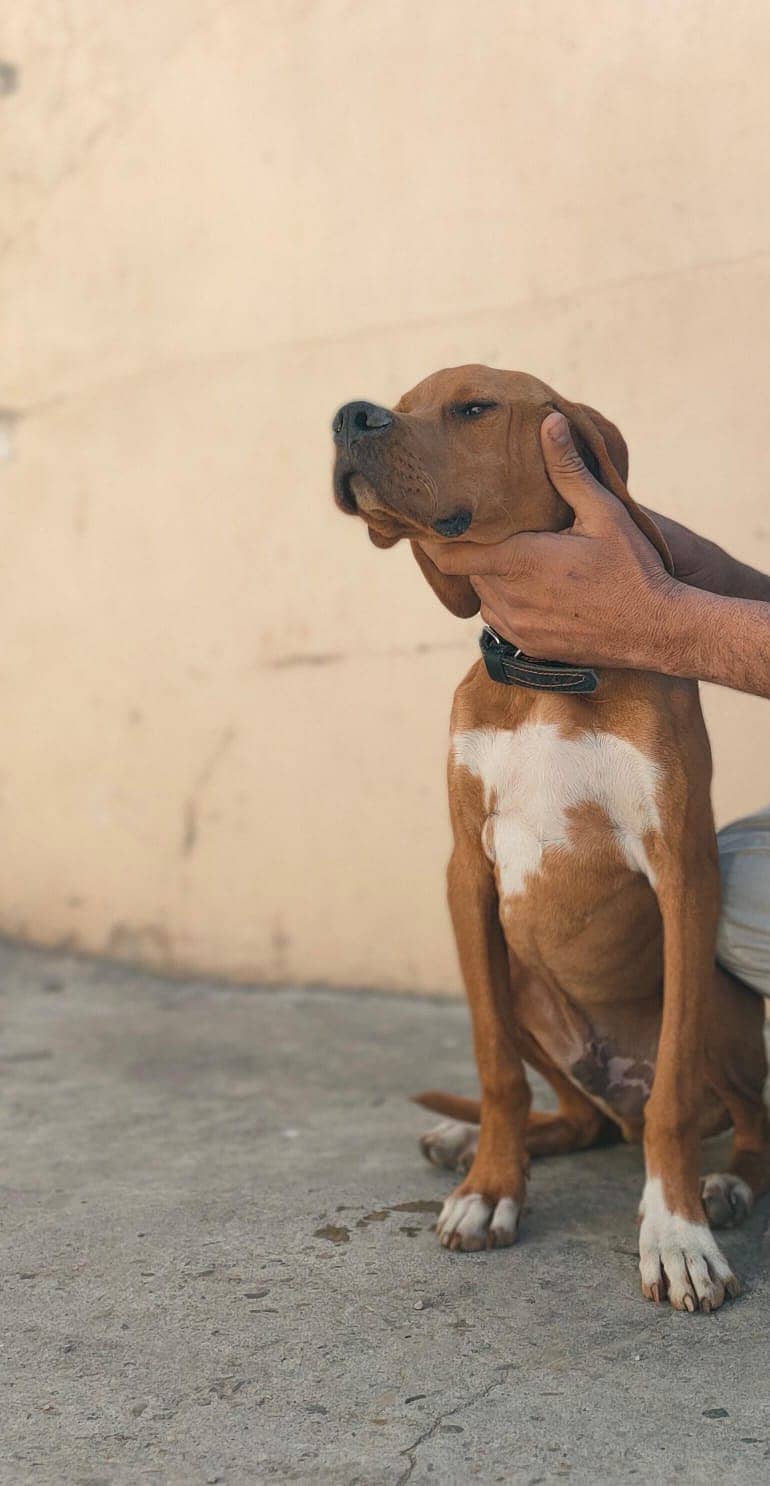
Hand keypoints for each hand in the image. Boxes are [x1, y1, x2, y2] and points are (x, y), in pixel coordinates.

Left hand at [419, 411, 682, 669]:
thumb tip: (550, 422)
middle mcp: (509, 599)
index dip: (436, 539)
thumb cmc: (633, 569)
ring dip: (491, 576)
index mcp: (518, 562)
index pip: (449, 555)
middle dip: (474, 549)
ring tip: (514, 554)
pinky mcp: (530, 646)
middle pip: (467, 571)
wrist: (657, 630)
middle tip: (485, 527)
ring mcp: (518, 627)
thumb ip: (568, 469)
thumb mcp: (604, 512)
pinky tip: (532, 585)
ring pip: (483, 596)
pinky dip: (507, 601)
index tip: (437, 521)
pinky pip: (500, 620)